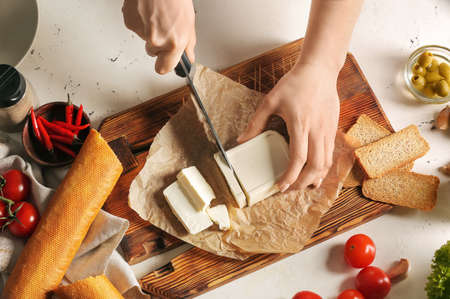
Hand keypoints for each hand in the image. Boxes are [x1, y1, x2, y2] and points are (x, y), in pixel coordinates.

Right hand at [122, 0, 195, 73]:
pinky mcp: (129, 22)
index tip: (166, 61)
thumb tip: (188, 57)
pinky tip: (148, 10)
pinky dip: (141, 20)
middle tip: (164, 27)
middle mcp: (156, 40)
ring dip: (150, 29)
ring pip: (144, 38)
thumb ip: (188, 44)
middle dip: (158, 44)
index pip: (163, 68)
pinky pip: (136, 27)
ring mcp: (141, 31)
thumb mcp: (189, 22)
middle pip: (152, 52)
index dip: (164, 64)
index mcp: (173, 42)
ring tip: (157, 14)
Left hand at [237, 62, 339, 190]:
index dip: (290, 176)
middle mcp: (317, 131)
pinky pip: (330, 154)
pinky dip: (322, 167)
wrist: (319, 70)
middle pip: (315, 166)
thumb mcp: (270, 101)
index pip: (298, 158)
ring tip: (302, 185)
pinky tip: (314, 172)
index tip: (281, 186)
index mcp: (300, 124)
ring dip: (315, 178)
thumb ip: (256, 123)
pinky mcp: (333, 129)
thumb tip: (241, 140)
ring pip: (326, 163)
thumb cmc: (294, 84)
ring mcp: (328, 131)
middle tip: (290, 189)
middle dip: (303, 183)